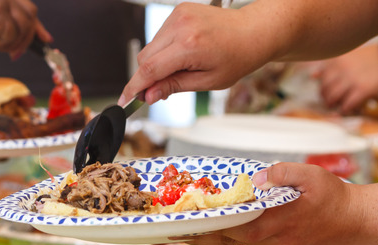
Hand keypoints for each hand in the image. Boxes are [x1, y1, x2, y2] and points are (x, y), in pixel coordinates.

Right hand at [0, 0, 50, 57]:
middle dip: (27, 38)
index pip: (27, 6)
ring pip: (22, 28)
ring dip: (9, 43)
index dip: (38, 25)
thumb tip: (37, 34)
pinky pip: (11, 36)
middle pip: (30, 15)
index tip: (46, 39)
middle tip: (15, 54)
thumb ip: (9, 21)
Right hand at [119, 3, 265, 105]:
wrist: (252, 32)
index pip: (150, 69)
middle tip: (158, 92)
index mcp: (190, 45)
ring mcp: (178, 15)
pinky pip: (160, 36)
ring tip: (180, 70)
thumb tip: (149, 95)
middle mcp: (181, 26)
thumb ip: (174, 87)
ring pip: (150, 47)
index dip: (134, 87)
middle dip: (146, 78)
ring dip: (156, 63)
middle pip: (145, 58)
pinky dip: (164, 50)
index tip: (125, 100)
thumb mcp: (207, 81)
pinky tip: (181, 55)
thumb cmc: (237, 57)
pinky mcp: (178, 11)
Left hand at [186, 162, 362, 244]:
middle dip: (200, 237)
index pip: (232, 229)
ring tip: (189, 233)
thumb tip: (255, 177)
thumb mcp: (310, 175)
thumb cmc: (335, 197)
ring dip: (214, 240)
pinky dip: (233, 242)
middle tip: (175, 232)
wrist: (358, 221)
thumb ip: (280, 173)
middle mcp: (273, 244)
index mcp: (275, 225)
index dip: (206, 227)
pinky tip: (220, 234)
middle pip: (227, 242)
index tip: (183, 226)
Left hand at [315, 43, 377, 113]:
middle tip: (330, 101)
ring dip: (333, 105)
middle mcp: (342, 68)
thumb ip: (333, 65)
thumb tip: (312, 76)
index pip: (321, 77)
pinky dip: (345, 110)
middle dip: (325, 98)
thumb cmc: (376, 57)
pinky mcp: (362, 90)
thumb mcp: (352, 55)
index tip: (326, 91)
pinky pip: (347, 104)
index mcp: (338, 59)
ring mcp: (351, 79)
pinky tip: (347, 110)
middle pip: (324, 89)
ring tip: (337, 106)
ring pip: (332, 98)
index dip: (323, 87)